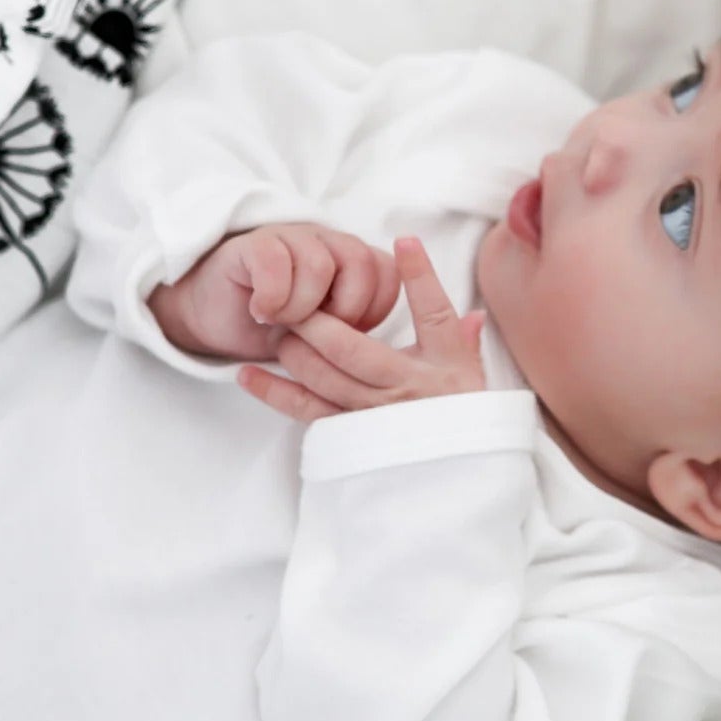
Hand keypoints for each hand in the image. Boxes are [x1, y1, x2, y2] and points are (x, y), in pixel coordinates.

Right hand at [148, 222, 400, 362]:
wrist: (215, 316)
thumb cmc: (276, 328)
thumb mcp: (325, 333)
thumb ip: (356, 324)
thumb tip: (381, 346)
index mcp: (348, 258)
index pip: (386, 271)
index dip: (374, 309)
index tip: (347, 333)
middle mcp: (323, 241)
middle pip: (359, 261)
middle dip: (344, 309)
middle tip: (316, 333)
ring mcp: (288, 237)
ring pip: (319, 262)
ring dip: (303, 306)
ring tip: (283, 324)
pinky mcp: (252, 244)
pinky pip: (275, 260)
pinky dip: (273, 297)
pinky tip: (261, 312)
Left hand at [237, 236, 487, 421]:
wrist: (458, 478)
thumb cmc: (462, 418)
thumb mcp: (473, 377)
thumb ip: (465, 340)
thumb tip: (472, 310)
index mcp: (441, 368)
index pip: (434, 316)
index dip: (420, 278)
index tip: (403, 242)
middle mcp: (406, 391)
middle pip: (353, 349)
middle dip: (317, 320)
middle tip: (293, 297)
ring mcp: (374, 417)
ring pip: (324, 377)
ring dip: (294, 348)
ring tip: (273, 325)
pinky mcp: (349, 438)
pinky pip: (307, 412)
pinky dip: (274, 392)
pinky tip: (248, 373)